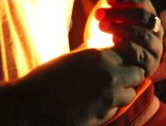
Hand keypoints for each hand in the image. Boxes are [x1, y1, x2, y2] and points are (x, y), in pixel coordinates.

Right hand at [20, 47, 144, 124]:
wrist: (28, 107)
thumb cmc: (45, 80)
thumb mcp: (70, 59)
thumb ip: (90, 54)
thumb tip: (101, 48)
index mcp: (100, 57)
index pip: (130, 52)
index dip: (125, 56)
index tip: (117, 60)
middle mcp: (108, 75)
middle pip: (137, 74)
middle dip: (130, 75)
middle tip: (116, 76)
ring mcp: (107, 98)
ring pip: (130, 94)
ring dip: (122, 92)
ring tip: (104, 91)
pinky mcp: (102, 117)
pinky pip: (116, 109)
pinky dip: (110, 107)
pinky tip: (93, 104)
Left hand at [96, 0, 162, 76]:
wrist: (94, 57)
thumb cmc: (104, 29)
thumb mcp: (111, 7)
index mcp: (149, 14)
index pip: (144, 1)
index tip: (107, 0)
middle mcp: (156, 31)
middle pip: (144, 17)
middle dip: (120, 14)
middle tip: (99, 15)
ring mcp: (154, 50)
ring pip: (144, 35)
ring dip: (121, 28)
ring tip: (102, 26)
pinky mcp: (148, 67)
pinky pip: (140, 54)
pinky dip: (125, 45)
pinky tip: (111, 41)